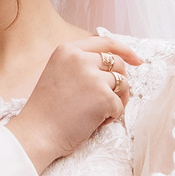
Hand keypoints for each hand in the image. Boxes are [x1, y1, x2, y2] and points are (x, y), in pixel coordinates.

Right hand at [6, 31, 138, 171]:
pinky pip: (120, 105)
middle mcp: (80, 59)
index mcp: (67, 50)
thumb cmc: (47, 110)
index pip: (105, 42)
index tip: (137, 60)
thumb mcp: (58, 74)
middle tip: (108, 99)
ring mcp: (93, 77)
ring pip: (123, 83)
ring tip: (99, 114)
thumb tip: (118, 64)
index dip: (124, 50)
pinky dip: (111, 117)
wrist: (38, 133)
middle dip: (119, 81)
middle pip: (118, 63)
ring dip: (117, 100)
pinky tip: (93, 123)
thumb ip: (81, 64)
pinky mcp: (103, 96)